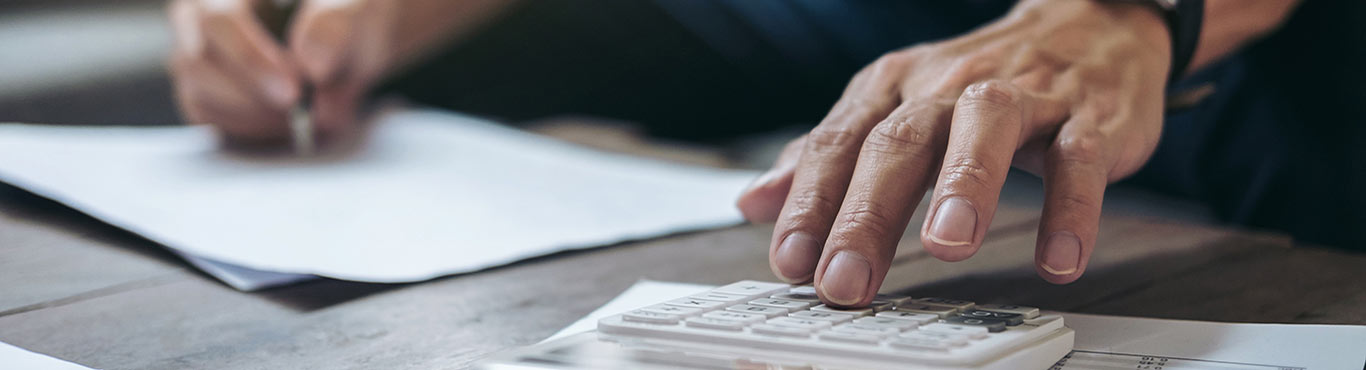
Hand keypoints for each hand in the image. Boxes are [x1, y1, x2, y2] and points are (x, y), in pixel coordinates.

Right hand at [167, 0, 399, 146]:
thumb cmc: (344, 17)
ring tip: (302, 117)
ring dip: (253, 116)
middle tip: (301, 114)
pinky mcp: (202, 88)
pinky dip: (247, 127)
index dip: (251, 62)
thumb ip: (335, 27)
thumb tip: (312, 63)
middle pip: (197, 62)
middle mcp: (198, 16)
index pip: (218, 22)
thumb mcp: (353, 11)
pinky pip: (207, 115)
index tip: (292, 93)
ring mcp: (196, 53)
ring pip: (199, 94)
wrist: (348, 43)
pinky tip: (285, 122)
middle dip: (253, 97)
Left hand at [736, 0, 1171, 305]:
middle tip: (844, 278)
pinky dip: (1071, 209)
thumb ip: (829, 157)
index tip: (790, 262)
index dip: (809, 203)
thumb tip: (756, 202)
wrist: (1087, 27)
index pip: (838, 144)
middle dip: (866, 215)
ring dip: (964, 186)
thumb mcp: (893, 108)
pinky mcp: (1088, 117)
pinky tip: (1056, 259)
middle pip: (899, 144)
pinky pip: (1078, 159)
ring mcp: (1022, 98)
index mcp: (894, 88)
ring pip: (984, 131)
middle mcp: (949, 87)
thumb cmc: (978, 82)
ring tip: (946, 248)